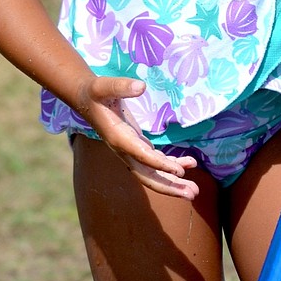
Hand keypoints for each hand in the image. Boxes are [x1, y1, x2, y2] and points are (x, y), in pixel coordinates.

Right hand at [76, 74, 199, 199]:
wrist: (86, 99)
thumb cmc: (96, 92)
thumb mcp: (104, 86)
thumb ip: (121, 86)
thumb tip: (141, 86)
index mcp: (118, 138)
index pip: (142, 156)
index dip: (161, 165)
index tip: (180, 172)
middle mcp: (124, 150)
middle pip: (148, 176)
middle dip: (169, 187)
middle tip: (193, 194)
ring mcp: (130, 151)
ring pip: (153, 174)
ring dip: (173, 183)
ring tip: (194, 190)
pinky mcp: (137, 146)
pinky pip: (155, 162)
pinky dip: (172, 165)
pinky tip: (189, 164)